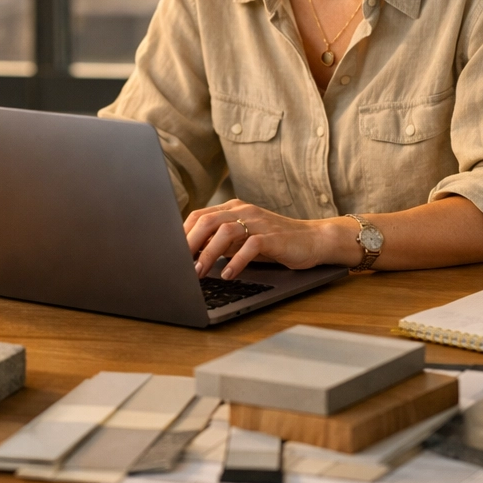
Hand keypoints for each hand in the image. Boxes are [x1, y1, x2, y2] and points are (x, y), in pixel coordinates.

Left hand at [182, 199, 356, 279]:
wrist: (312, 240)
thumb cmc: (274, 242)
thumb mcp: (243, 240)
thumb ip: (221, 242)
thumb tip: (191, 255)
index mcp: (233, 209)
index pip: (199, 216)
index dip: (182, 233)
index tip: (170, 253)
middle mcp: (243, 211)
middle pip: (207, 221)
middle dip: (190, 243)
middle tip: (180, 264)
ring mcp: (258, 222)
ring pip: (225, 232)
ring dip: (208, 253)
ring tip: (199, 272)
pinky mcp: (273, 237)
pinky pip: (250, 246)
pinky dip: (236, 261)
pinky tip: (228, 274)